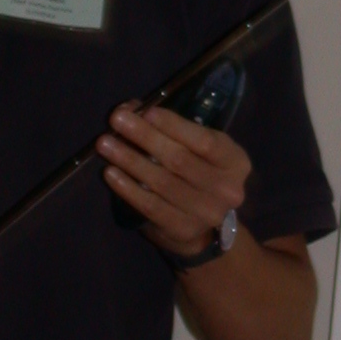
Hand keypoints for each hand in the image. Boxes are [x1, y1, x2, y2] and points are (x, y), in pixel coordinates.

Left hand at [97, 104, 250, 259]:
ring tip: (105, 144)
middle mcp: (227, 190)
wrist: (205, 230)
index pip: (205, 141)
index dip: (175, 126)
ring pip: (162, 183)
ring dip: (130, 160)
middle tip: (116, 119)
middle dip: (145, 136)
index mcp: (235, 162)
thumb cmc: (199, 174)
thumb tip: (131, 109)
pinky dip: (128, 188)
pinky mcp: (182, 230)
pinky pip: (150, 206)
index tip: (147, 112)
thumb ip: (170, 128)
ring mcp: (206, 213)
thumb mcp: (196, 149)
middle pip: (180, 160)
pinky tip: (111, 173)